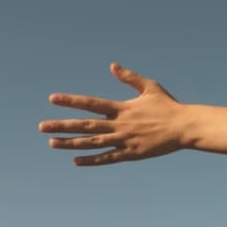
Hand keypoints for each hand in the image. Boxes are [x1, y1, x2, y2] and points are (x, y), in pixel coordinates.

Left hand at [39, 63, 187, 165]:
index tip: (53, 99)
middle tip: (42, 127)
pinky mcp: (132, 154)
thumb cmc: (169, 106)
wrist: (184, 127)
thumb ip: (130, 78)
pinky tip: (76, 160)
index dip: (71, 101)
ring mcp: (125, 141)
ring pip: (93, 142)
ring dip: (71, 143)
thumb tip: (112, 66)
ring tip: (52, 143)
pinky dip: (92, 160)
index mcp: (122, 108)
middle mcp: (120, 125)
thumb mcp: (150, 87)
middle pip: (86, 125)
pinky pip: (108, 158)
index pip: (91, 103)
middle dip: (62, 126)